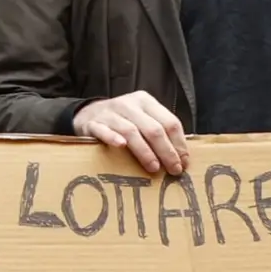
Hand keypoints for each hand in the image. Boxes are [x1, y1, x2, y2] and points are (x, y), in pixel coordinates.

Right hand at [72, 90, 189, 178]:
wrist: (87, 114)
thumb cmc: (122, 121)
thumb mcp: (142, 119)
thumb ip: (159, 132)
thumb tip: (181, 159)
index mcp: (145, 101)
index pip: (169, 122)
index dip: (179, 144)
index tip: (183, 162)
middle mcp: (128, 104)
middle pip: (153, 129)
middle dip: (166, 151)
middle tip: (173, 169)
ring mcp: (109, 113)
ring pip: (131, 132)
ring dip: (145, 152)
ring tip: (154, 167)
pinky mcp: (93, 123)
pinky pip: (104, 131)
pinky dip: (113, 138)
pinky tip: (121, 147)